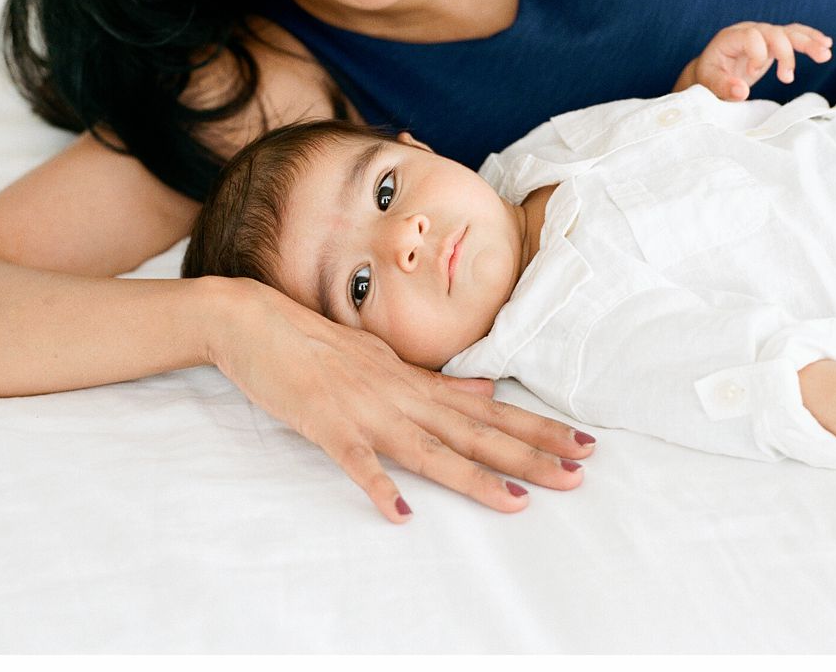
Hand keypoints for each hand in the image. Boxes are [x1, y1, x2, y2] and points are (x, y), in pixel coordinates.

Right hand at [204, 277, 592, 521]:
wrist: (254, 321)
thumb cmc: (316, 344)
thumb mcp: (383, 359)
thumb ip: (434, 382)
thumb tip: (487, 390)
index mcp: (414, 382)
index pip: (488, 412)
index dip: (536, 429)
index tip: (581, 444)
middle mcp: (400, 395)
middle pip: (474, 432)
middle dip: (529, 454)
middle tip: (579, 474)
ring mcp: (365, 410)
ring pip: (430, 448)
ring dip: (475, 476)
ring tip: (519, 501)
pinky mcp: (326, 424)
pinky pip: (357, 460)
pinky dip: (379, 485)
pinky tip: (401, 512)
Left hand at [683, 21, 832, 99]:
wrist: (711, 73)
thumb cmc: (709, 79)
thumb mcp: (709, 84)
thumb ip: (723, 86)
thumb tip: (742, 91)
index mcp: (730, 38)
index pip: (751, 37)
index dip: (757, 55)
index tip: (753, 74)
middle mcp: (748, 31)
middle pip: (773, 32)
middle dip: (786, 53)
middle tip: (789, 77)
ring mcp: (762, 35)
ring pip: (788, 32)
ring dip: (808, 42)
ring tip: (826, 53)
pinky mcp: (773, 42)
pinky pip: (794, 35)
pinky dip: (809, 39)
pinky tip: (826, 44)